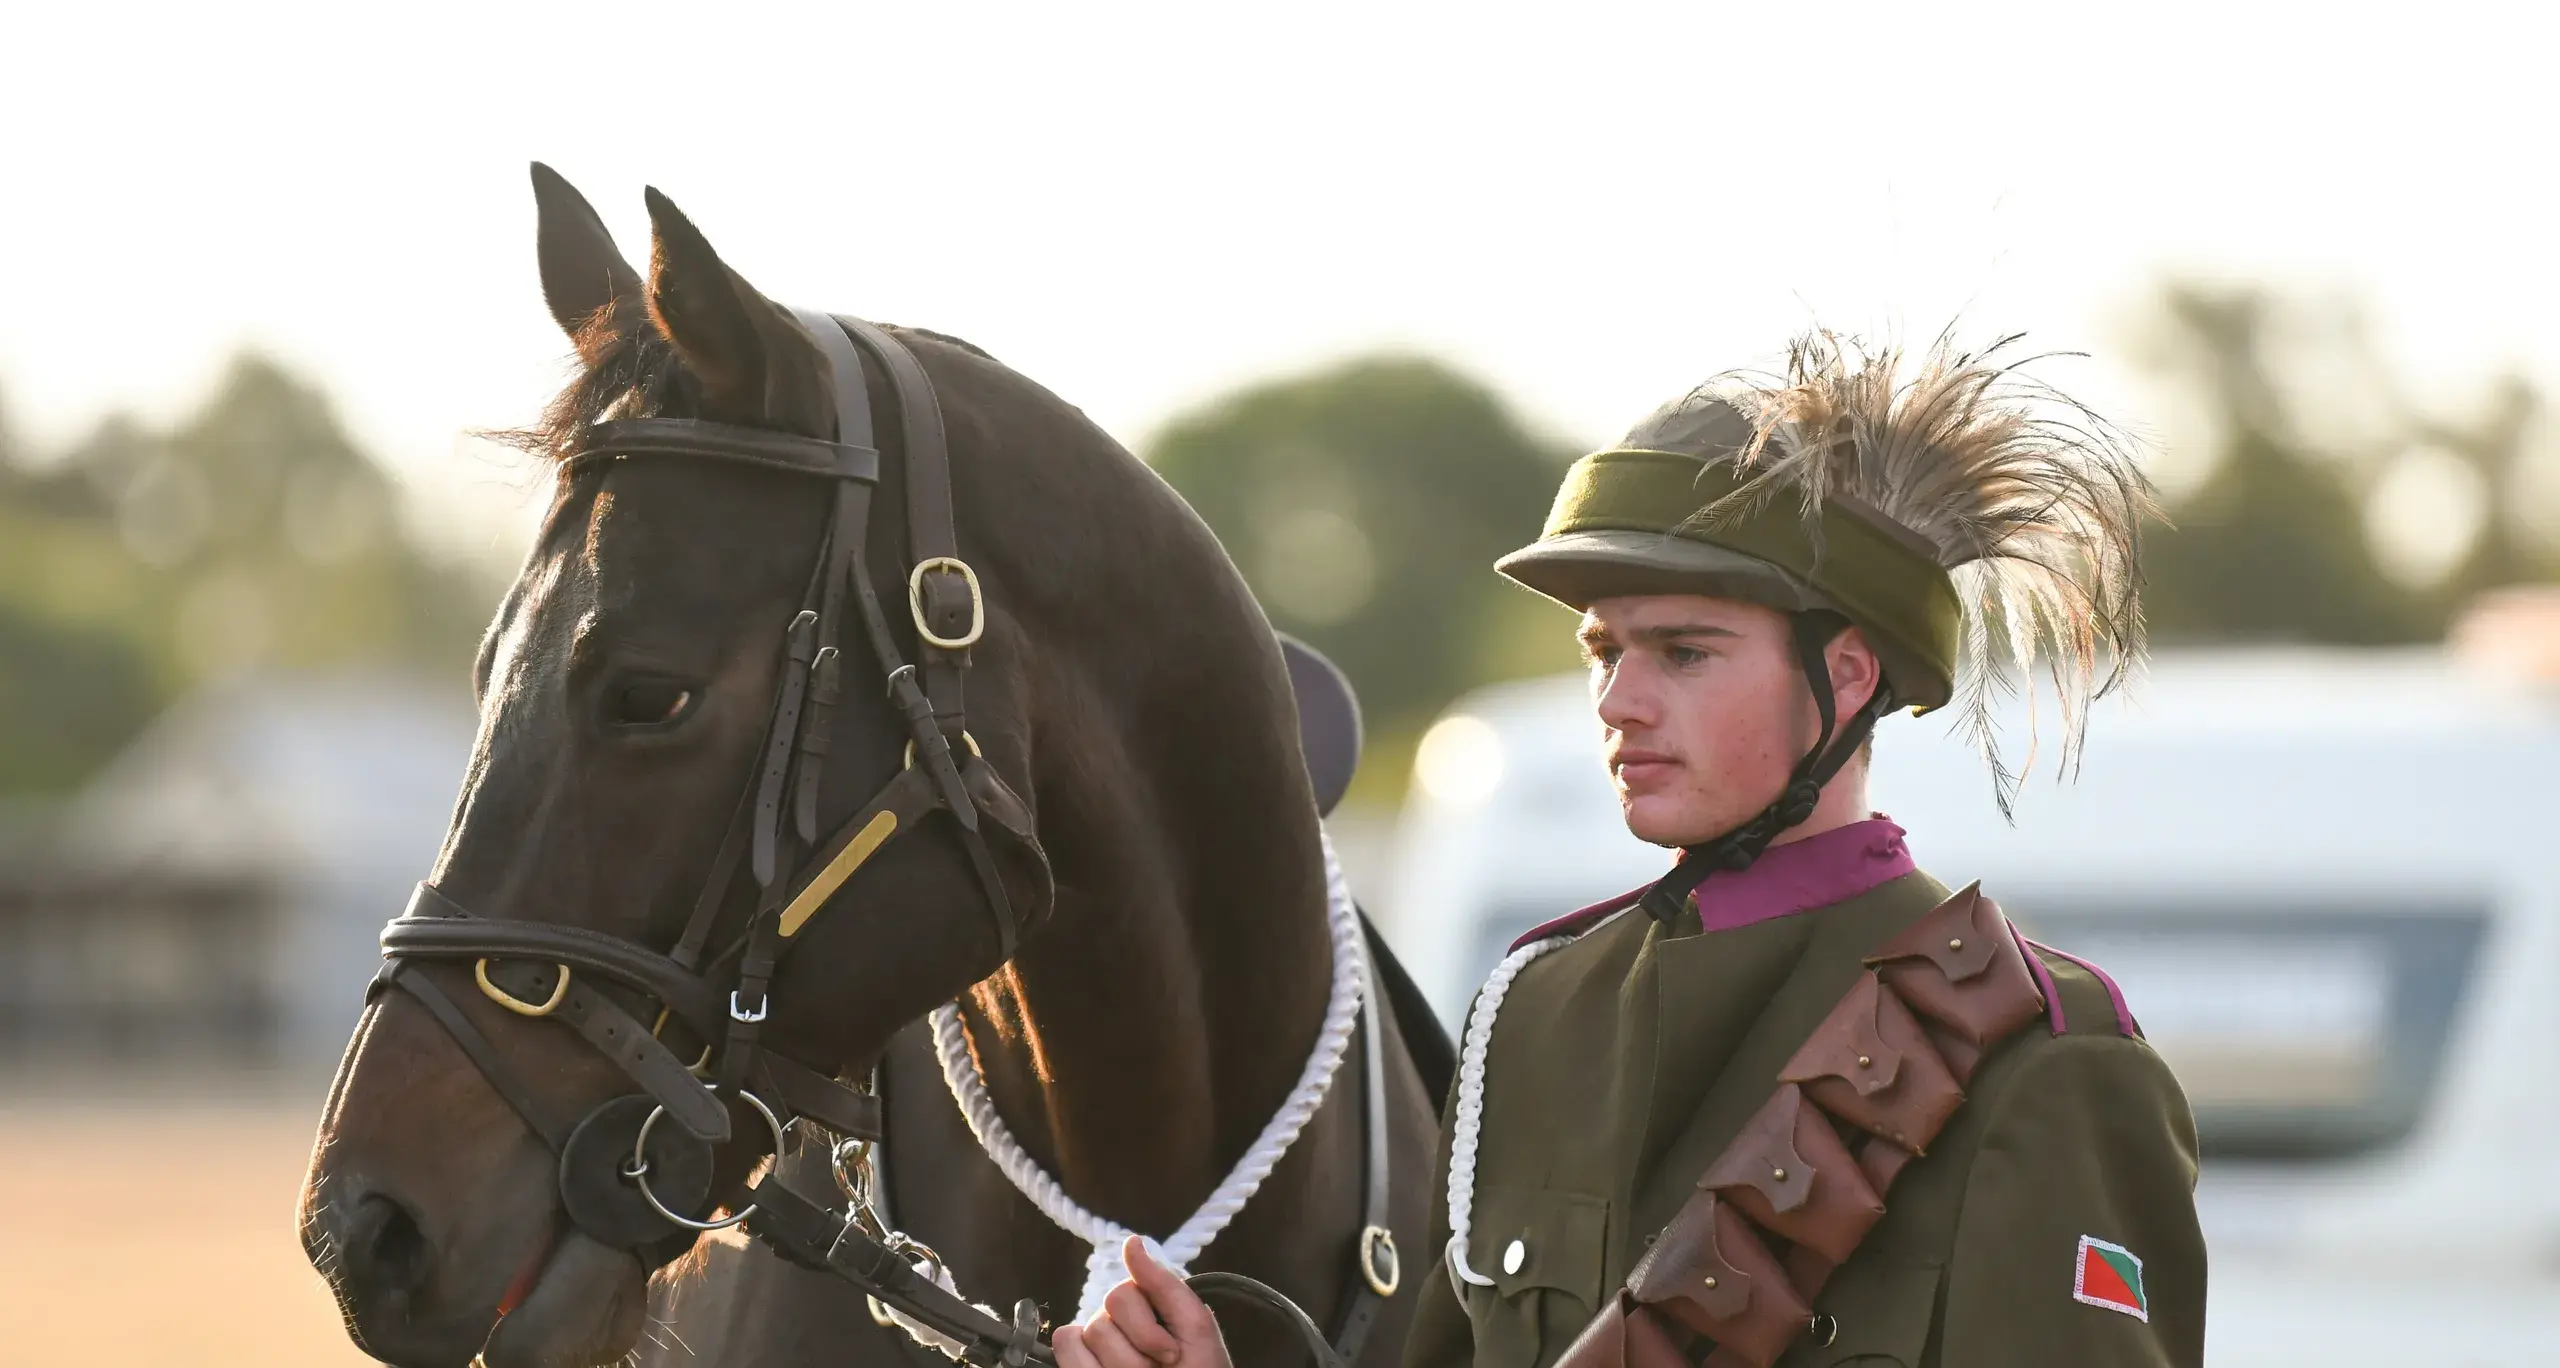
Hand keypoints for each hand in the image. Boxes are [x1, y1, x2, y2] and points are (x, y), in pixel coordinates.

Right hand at [1053, 1236, 1231, 1367]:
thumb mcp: (1194, 1327)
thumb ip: (1164, 1284)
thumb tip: (1131, 1241)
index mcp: (1144, 1306)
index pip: (1121, 1294)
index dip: (1146, 1329)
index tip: (1173, 1354)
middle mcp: (1116, 1322)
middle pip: (1101, 1318)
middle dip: (1135, 1351)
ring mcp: (1096, 1346)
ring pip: (1084, 1336)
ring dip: (1118, 1364)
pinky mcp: (1080, 1364)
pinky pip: (1065, 1348)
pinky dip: (1086, 1366)